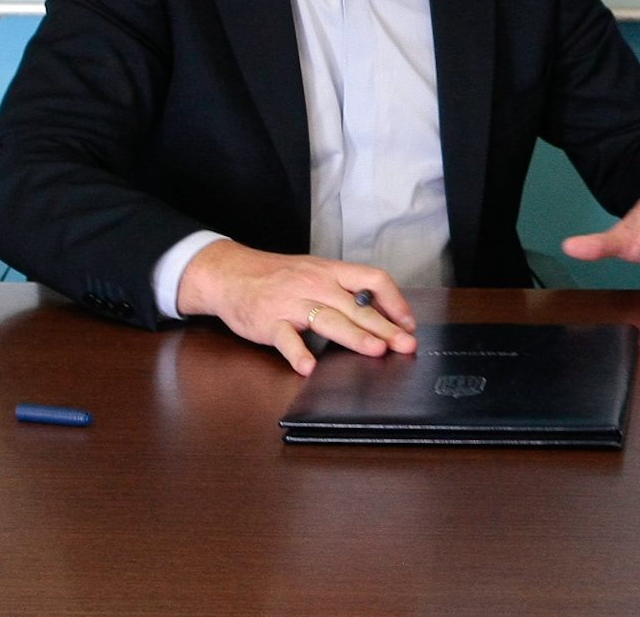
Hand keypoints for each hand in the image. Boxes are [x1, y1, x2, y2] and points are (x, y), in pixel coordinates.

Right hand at [175, 239, 417, 375]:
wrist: (230, 273)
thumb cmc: (277, 276)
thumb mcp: (314, 272)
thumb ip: (344, 290)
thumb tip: (379, 311)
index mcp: (330, 271)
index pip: (373, 279)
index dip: (395, 301)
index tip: (408, 323)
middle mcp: (315, 284)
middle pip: (357, 305)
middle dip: (385, 327)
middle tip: (405, 344)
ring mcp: (291, 303)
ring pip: (328, 319)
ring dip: (354, 336)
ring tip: (375, 350)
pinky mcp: (268, 322)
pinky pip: (286, 339)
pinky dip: (297, 353)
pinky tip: (308, 367)